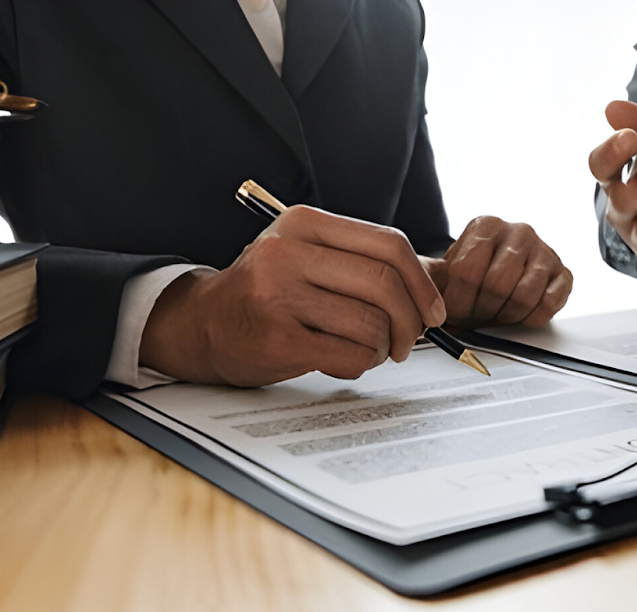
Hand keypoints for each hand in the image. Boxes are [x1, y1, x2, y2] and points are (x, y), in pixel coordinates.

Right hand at [139, 205, 446, 385]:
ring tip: (365, 350)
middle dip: (411, 321)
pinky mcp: (279, 339)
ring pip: (372, 324)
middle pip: (385, 284)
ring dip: (382, 348)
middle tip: (408, 341)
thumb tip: (434, 284)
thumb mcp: (308, 257)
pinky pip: (352, 354)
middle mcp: (288, 252)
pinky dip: (360, 364)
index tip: (433, 311)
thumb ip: (362, 262)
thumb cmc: (267, 293)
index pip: (389, 244)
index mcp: (304, 223)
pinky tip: (341, 360)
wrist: (202, 325)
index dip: (422, 283)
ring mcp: (280, 295)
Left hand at [424, 216, 572, 326]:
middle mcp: (518, 231)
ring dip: (507, 317)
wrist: (500, 272)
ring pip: (524, 296)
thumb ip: (432, 286)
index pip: (467, 270)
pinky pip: (549, 303)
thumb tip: (423, 311)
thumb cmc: (473, 276)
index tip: (455, 314)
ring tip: (497, 316)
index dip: (459, 302)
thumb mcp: (446, 273)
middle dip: (483, 311)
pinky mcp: (563, 273)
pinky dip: (532, 318)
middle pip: (497, 285)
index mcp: (486, 226)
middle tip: (477, 318)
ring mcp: (544, 250)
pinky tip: (520, 315)